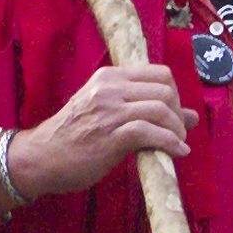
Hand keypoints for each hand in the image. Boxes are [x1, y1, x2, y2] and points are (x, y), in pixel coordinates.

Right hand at [8, 62, 193, 199]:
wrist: (39, 158)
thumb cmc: (71, 137)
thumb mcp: (106, 113)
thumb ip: (144, 109)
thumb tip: (193, 116)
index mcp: (107, 77)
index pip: (159, 73)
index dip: (174, 94)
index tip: (172, 114)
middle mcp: (108, 88)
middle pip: (165, 90)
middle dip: (178, 112)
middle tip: (176, 131)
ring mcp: (109, 111)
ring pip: (161, 109)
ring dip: (176, 129)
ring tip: (177, 143)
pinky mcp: (111, 136)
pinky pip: (151, 133)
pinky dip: (170, 143)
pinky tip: (176, 152)